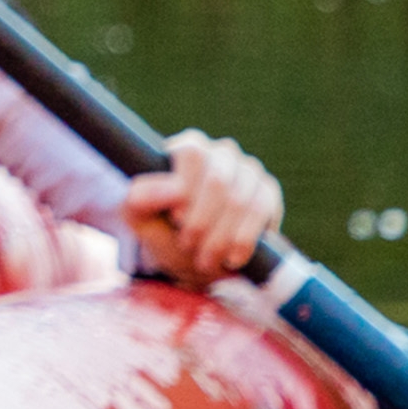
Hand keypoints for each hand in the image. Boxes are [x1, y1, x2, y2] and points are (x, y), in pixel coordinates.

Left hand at [125, 130, 281, 285]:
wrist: (197, 259)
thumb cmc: (164, 232)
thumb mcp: (140, 218)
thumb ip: (141, 199)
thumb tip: (175, 190)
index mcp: (187, 149)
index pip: (192, 154)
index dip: (185, 188)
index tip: (176, 218)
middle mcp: (221, 153)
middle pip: (217, 180)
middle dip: (201, 221)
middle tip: (188, 245)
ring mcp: (249, 171)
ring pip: (240, 200)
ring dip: (220, 236)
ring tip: (205, 258)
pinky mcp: (267, 192)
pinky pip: (261, 211)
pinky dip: (243, 239)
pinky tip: (231, 257)